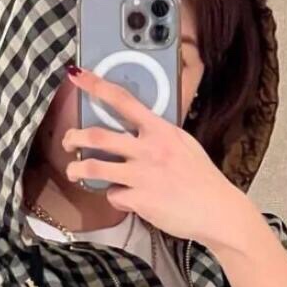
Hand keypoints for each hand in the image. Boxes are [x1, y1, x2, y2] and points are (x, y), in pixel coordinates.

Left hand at [62, 65, 258, 252]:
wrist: (218, 211)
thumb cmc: (203, 179)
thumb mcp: (184, 144)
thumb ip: (159, 136)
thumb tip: (139, 130)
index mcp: (161, 130)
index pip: (123, 101)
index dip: (97, 86)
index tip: (77, 76)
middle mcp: (149, 149)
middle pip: (98, 135)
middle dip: (74, 136)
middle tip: (68, 141)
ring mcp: (142, 175)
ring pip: (94, 167)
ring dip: (77, 169)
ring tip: (74, 171)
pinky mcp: (140, 200)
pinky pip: (113, 196)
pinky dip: (116, 198)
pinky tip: (127, 200)